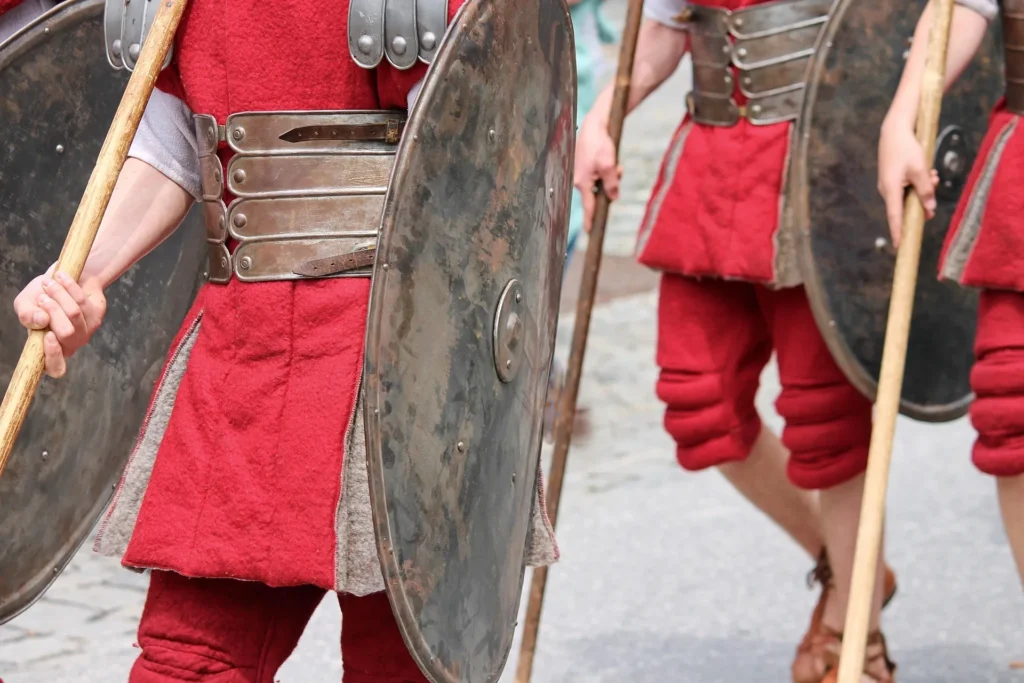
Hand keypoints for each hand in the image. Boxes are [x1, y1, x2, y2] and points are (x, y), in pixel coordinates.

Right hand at [13, 268, 106, 377]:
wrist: (61, 278)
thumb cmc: (41, 296)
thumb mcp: (25, 304)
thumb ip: (26, 314)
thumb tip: (41, 321)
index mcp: (50, 349)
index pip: (56, 368)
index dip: (53, 355)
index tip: (48, 335)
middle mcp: (70, 344)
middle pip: (66, 333)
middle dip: (52, 310)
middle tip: (42, 297)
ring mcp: (86, 331)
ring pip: (74, 314)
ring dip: (59, 294)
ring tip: (48, 284)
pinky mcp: (97, 316)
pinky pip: (82, 301)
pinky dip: (69, 286)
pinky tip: (61, 277)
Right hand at [573, 115, 622, 232]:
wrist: (594, 124)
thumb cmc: (599, 144)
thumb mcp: (609, 166)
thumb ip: (611, 184)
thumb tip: (613, 198)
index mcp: (582, 183)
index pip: (588, 207)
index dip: (590, 220)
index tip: (590, 232)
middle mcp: (578, 180)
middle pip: (597, 193)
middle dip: (610, 186)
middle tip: (618, 171)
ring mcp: (580, 172)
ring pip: (599, 183)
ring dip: (610, 176)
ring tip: (615, 161)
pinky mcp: (583, 165)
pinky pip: (597, 175)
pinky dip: (605, 170)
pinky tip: (609, 158)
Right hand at [877, 121, 938, 247]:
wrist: (894, 131)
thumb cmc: (906, 149)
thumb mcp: (920, 169)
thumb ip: (926, 191)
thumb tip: (930, 209)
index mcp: (891, 190)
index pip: (895, 217)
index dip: (898, 232)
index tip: (900, 246)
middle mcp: (887, 191)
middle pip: (906, 206)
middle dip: (923, 200)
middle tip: (935, 182)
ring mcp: (888, 185)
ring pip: (908, 196)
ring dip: (923, 189)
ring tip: (933, 174)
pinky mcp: (891, 180)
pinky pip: (906, 188)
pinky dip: (918, 184)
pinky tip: (927, 172)